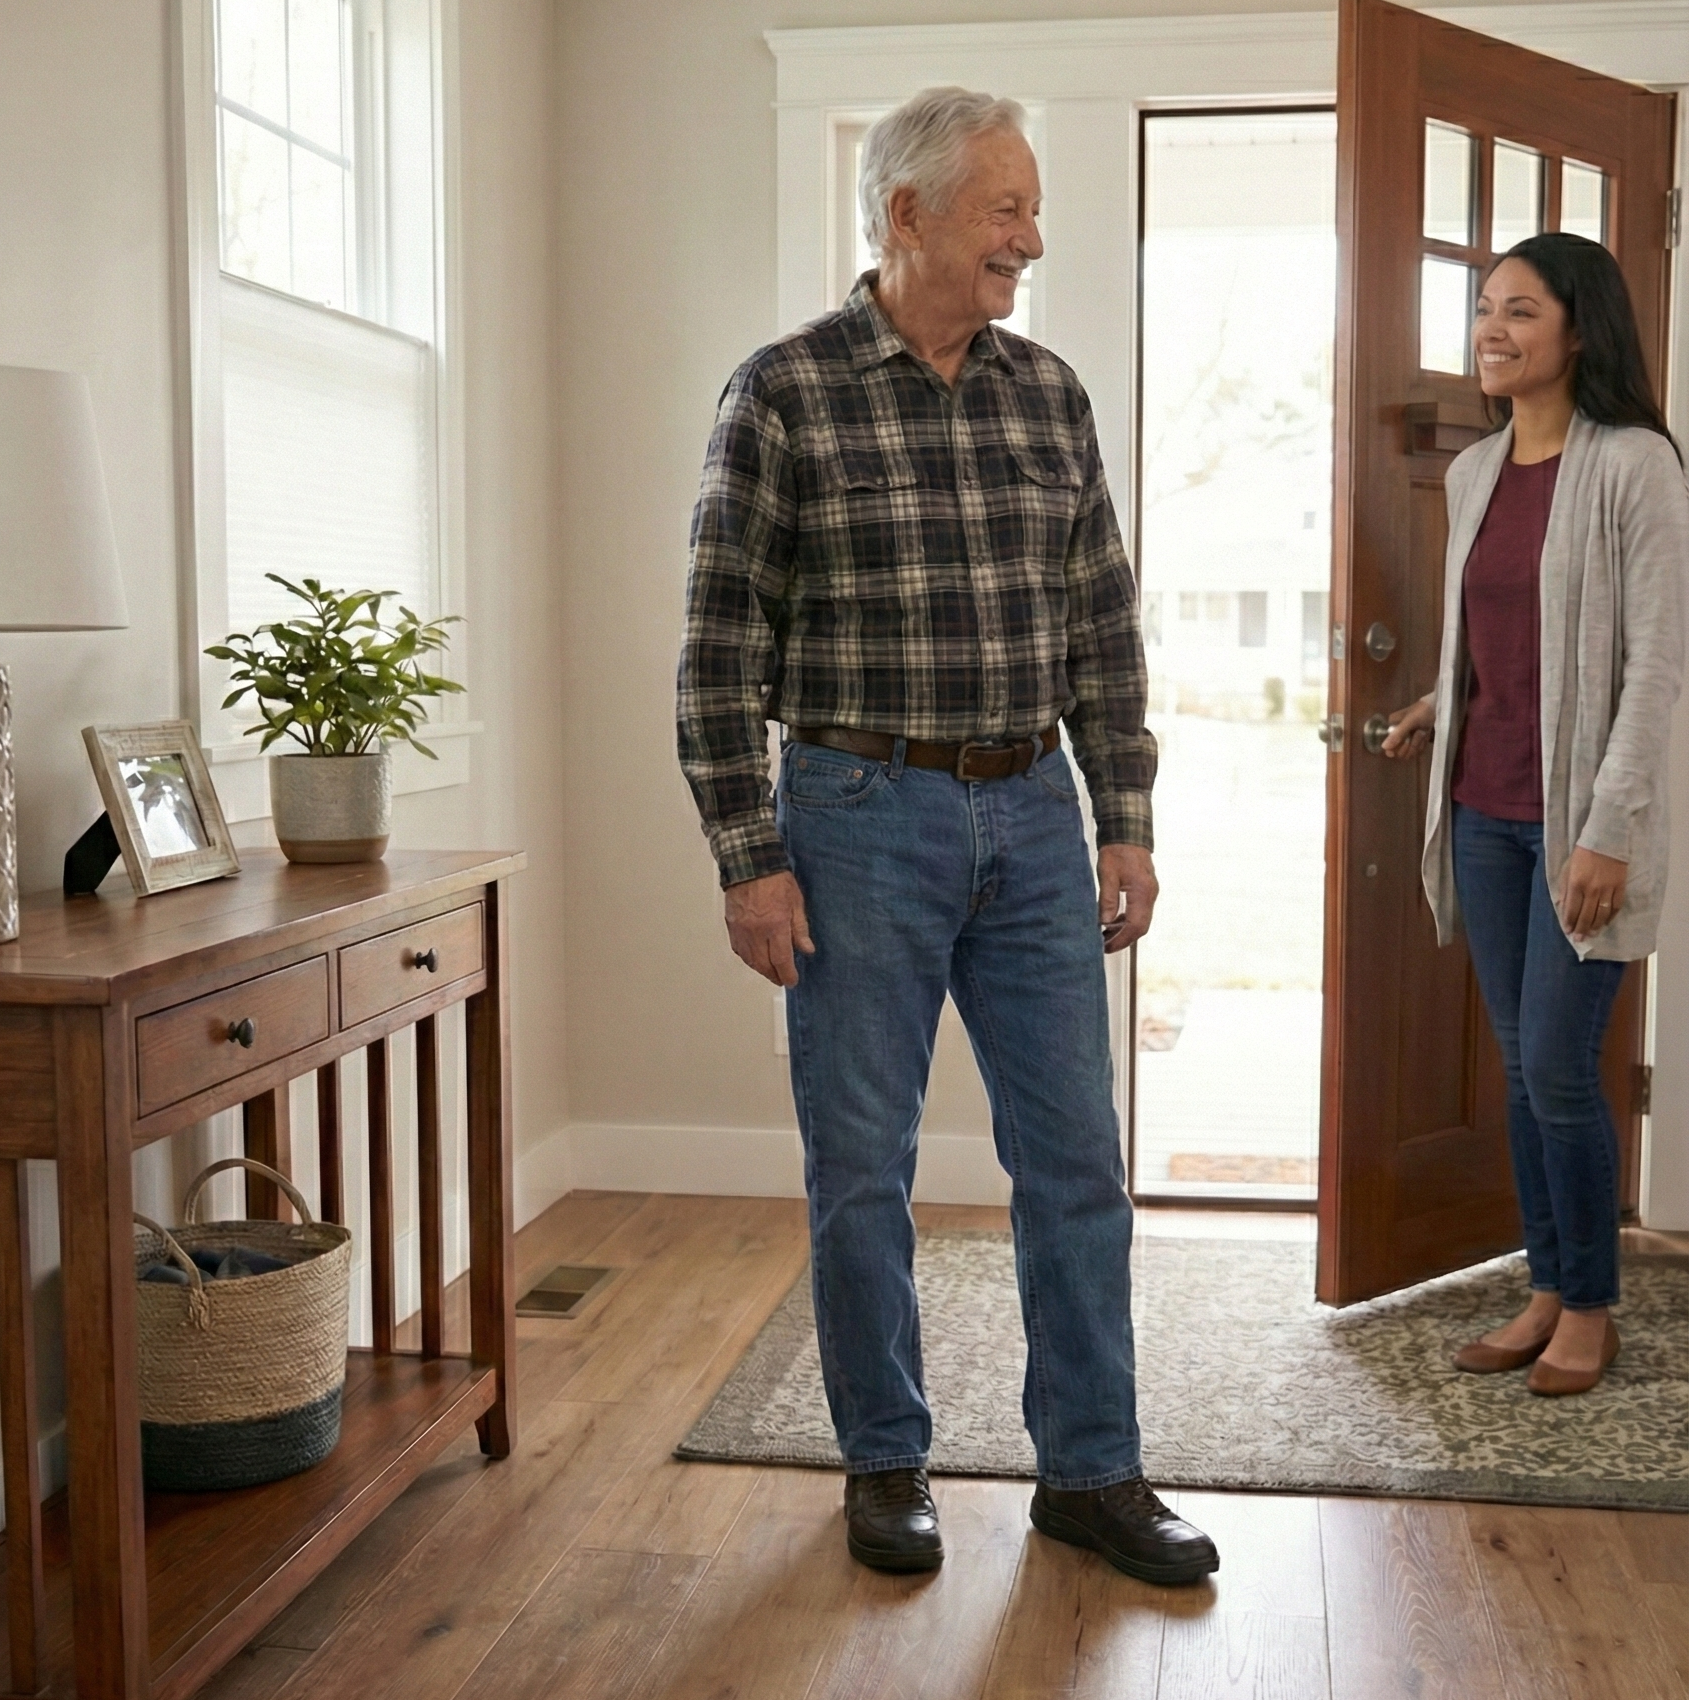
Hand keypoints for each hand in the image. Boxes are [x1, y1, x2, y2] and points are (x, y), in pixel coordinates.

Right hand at [724, 871, 815, 986]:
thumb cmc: (774, 879)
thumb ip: (800, 929)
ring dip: (760, 969)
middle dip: (774, 975)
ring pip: (750, 960)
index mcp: (775, 926)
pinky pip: (738, 949)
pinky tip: (754, 958)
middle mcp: (756, 932)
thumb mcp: (796, 902)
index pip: (781, 960)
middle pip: (764, 965)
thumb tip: (806, 949)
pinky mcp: (732, 926)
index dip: (787, 974)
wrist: (750, 864)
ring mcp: (741, 930)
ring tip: (770, 971)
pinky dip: (747, 958)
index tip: (792, 980)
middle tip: (781, 979)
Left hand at [1099, 844, 1157, 952]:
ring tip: (1105, 937)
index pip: (1135, 926)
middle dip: (1123, 940)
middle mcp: (1150, 895)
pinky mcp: (1146, 890)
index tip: (1106, 947)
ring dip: (1125, 931)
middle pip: (1140, 927)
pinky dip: (1127, 921)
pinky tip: (1113, 922)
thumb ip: (1108, 900)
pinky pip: (1139, 912)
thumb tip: (1105, 923)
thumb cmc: (1117, 851)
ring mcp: (1150, 893)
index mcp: (1142, 892)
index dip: (1121, 940)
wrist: (1127, 833)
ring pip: (1141, 921)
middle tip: (1104, 947)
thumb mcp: (1107, 875)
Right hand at [1381, 695, 1434, 758]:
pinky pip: (1418, 750)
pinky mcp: (1418, 741)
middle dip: (1410, 744)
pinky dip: (1423, 744)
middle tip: (1418, 733)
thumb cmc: (1423, 711)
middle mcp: (1398, 734)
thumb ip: (1398, 734)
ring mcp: (1408, 738)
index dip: (1393, 749)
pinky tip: (1426, 735)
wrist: (1439, 708)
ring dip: (1418, 743)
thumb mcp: (1410, 721)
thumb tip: (1384, 747)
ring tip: (1423, 731)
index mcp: (1392, 726)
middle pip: (1399, 751)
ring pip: (1410, 752)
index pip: (1388, 745)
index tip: (1402, 747)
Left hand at [1560, 846, 1627, 941]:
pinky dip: (1611, 917)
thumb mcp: (1567, 870)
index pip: (1572, 909)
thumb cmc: (1582, 855)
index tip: (1568, 932)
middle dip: (1581, 929)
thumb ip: (1565, 890)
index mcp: (1576, 884)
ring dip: (1595, 926)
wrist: (1606, 840)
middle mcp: (1591, 889)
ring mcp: (1607, 889)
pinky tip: (1606, 923)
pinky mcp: (1620, 887)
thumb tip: (1562, 908)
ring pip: (1602, 914)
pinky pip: (1616, 906)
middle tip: (1579, 939)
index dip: (1569, 922)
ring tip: (1591, 934)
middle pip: (1586, 915)